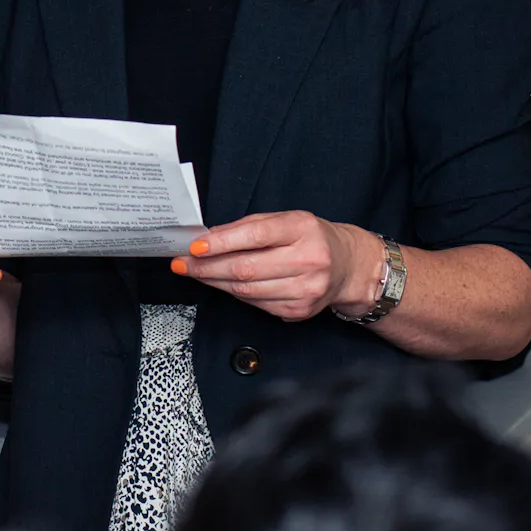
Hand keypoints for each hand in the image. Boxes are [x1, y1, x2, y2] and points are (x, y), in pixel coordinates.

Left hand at [173, 212, 383, 322]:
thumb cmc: (310, 238)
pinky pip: (256, 304)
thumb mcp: (284, 220)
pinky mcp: (300, 311)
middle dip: (207, 267)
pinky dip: (235, 294)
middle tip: (182, 264)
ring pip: (247, 290)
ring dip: (215, 282)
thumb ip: (247, 226)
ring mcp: (306, 289)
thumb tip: (206, 239)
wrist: (348, 266)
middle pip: (246, 268)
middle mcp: (308, 260)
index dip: (220, 242)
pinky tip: (224, 284)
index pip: (254, 235)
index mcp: (302, 229)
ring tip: (196, 273)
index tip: (193, 247)